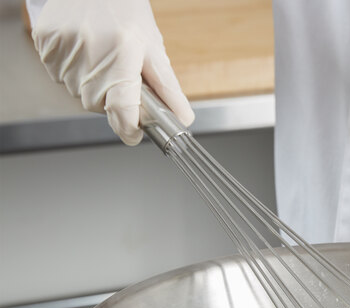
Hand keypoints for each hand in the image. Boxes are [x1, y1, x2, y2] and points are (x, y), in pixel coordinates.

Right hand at [32, 0, 193, 144]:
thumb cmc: (124, 10)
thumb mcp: (152, 47)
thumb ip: (167, 88)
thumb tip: (182, 119)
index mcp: (122, 55)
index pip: (122, 111)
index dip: (130, 129)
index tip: (134, 133)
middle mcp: (90, 54)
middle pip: (100, 106)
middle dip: (113, 99)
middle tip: (120, 74)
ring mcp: (64, 50)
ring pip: (79, 94)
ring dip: (93, 85)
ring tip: (101, 56)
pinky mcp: (46, 45)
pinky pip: (61, 77)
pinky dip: (75, 73)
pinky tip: (84, 52)